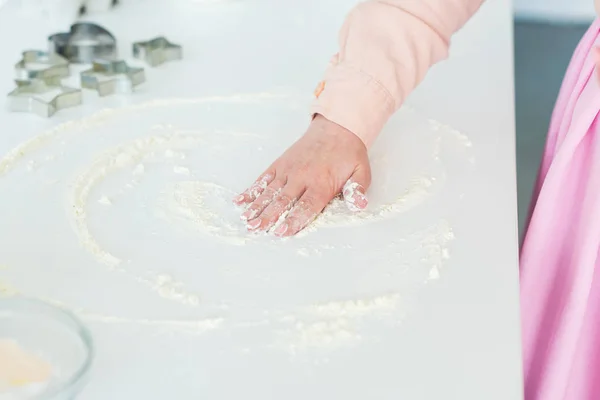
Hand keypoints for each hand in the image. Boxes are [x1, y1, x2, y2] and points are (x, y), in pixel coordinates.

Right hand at [233, 115, 370, 236]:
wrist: (337, 127)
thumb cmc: (349, 153)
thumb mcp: (361, 171)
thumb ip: (357, 189)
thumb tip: (359, 204)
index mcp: (322, 183)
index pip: (306, 206)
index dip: (293, 220)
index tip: (281, 232)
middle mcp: (302, 177)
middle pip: (283, 201)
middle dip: (269, 216)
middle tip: (256, 229)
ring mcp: (289, 169)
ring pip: (270, 191)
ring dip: (256, 206)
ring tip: (246, 219)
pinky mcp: (281, 163)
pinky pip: (264, 178)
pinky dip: (252, 189)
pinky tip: (240, 200)